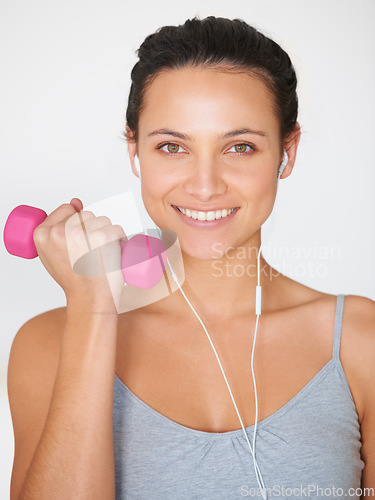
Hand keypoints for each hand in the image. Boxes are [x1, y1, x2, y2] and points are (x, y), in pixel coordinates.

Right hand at [33, 198, 126, 313]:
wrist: (90, 300)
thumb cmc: (75, 279)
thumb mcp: (54, 254)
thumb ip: (57, 229)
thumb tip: (76, 202)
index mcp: (42, 233)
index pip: (67, 210)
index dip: (78, 225)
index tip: (80, 244)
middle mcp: (59, 231)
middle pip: (86, 215)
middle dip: (93, 230)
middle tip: (90, 255)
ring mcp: (80, 233)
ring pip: (102, 220)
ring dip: (107, 235)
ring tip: (100, 257)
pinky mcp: (102, 237)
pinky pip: (116, 229)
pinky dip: (120, 241)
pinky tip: (113, 256)